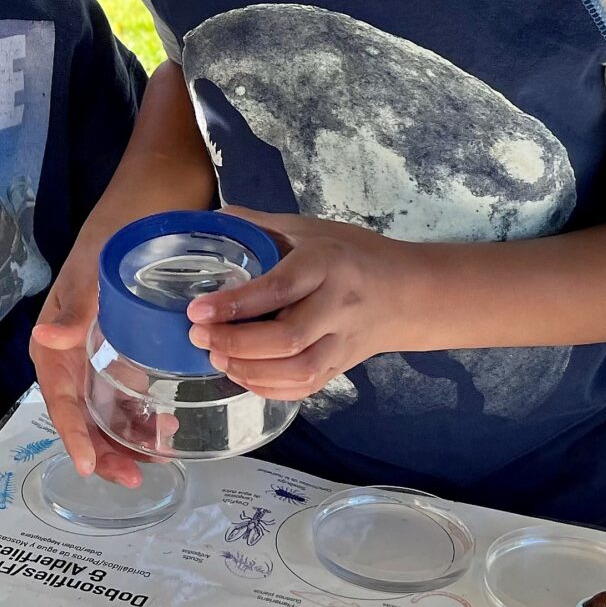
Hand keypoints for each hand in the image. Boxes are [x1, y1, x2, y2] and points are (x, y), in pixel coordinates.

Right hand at [30, 226, 149, 486]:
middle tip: (134, 476)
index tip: (89, 466)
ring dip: (125, 439)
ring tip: (157, 458)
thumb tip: (46, 340)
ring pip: (104, 410)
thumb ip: (73, 309)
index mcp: (54, 341)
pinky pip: (127, 393)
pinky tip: (169, 428)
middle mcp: (72, 356)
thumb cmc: (110, 237)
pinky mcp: (123, 352)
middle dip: (103, 449)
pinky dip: (144, 415)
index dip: (73, 434)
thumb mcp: (90, 271)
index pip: (59, 398)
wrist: (143, 209)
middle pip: (82, 415)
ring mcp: (98, 357)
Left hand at [186, 207, 429, 399]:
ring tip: (216, 357)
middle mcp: (338, 306)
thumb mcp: (312, 229)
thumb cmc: (354, 254)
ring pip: (298, 370)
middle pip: (287, 338)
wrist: (408, 292)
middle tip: (198, 336)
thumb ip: (262, 225)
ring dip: (249, 370)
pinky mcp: (341, 367)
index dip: (235, 303)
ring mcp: (343, 342)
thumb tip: (212, 219)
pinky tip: (242, 374)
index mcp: (327, 264)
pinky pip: (305, 387)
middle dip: (235, 342)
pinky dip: (269, 388)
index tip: (197, 309)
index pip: (279, 287)